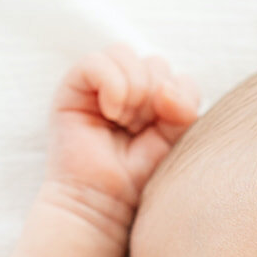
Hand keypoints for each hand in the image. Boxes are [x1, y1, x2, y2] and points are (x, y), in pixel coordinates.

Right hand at [45, 42, 199, 227]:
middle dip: (154, 97)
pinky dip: (112, 85)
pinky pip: (96, 62)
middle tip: (138, 130)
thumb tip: (165, 88)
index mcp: (152, 98)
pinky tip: (110, 112)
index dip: (177, 97)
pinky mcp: (72, 87)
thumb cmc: (137, 176)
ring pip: (125, 54)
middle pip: (154, 62)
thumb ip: (183, 106)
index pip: (175, 75)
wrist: (103, 202)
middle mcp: (125, 87)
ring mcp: (97, 85)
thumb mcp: (175, 137)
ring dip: (133, 91)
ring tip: (123, 122)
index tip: (163, 130)